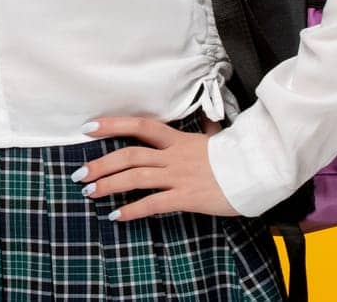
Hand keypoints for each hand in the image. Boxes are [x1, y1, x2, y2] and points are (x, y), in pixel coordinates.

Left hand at [74, 115, 241, 220]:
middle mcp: (173, 156)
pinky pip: (154, 204)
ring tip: (89, 192)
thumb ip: (206, 131)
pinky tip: (117, 215)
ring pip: (136, 177)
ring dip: (109, 185)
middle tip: (79, 173)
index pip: (140, 125)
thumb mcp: (216, 139)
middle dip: (101, 164)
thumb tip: (208, 121)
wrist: (258, 173)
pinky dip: (133, 210)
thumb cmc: (236, 157)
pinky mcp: (187, 197)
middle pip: (129, 155)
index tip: (87, 127)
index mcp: (177, 139)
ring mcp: (179, 176)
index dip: (112, 125)